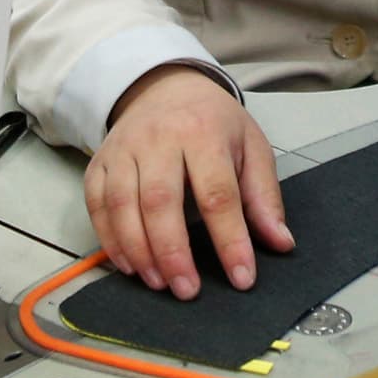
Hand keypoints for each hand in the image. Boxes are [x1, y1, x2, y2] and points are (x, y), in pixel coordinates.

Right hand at [87, 64, 293, 297]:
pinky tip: (129, 265)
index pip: (218, 193)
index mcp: (204, 133)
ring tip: (159, 283)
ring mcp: (123, 149)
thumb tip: (281, 243)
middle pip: (160, 200)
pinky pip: (96, 204)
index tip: (242, 278)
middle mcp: (158, 139)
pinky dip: (109, 239)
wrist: (166, 87)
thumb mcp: (251, 147)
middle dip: (173, 252)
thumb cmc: (213, 123)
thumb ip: (264, 196)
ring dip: (138, 251)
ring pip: (122, 204)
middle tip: (187, 290)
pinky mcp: (99, 161)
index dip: (230, 240)